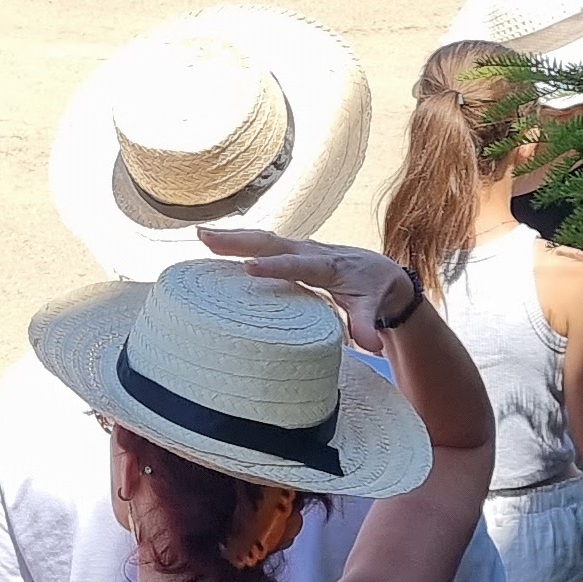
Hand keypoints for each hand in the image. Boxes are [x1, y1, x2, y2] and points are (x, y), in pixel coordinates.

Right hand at [199, 229, 411, 355]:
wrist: (381, 273)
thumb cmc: (373, 290)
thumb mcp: (372, 307)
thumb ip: (366, 324)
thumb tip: (371, 346)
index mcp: (326, 266)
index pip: (297, 266)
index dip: (274, 267)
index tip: (249, 269)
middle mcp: (309, 252)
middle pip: (271, 243)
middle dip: (239, 241)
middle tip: (207, 240)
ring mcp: (298, 249)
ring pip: (262, 240)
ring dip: (232, 237)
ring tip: (201, 236)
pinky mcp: (291, 253)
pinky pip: (263, 245)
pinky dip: (239, 241)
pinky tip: (214, 243)